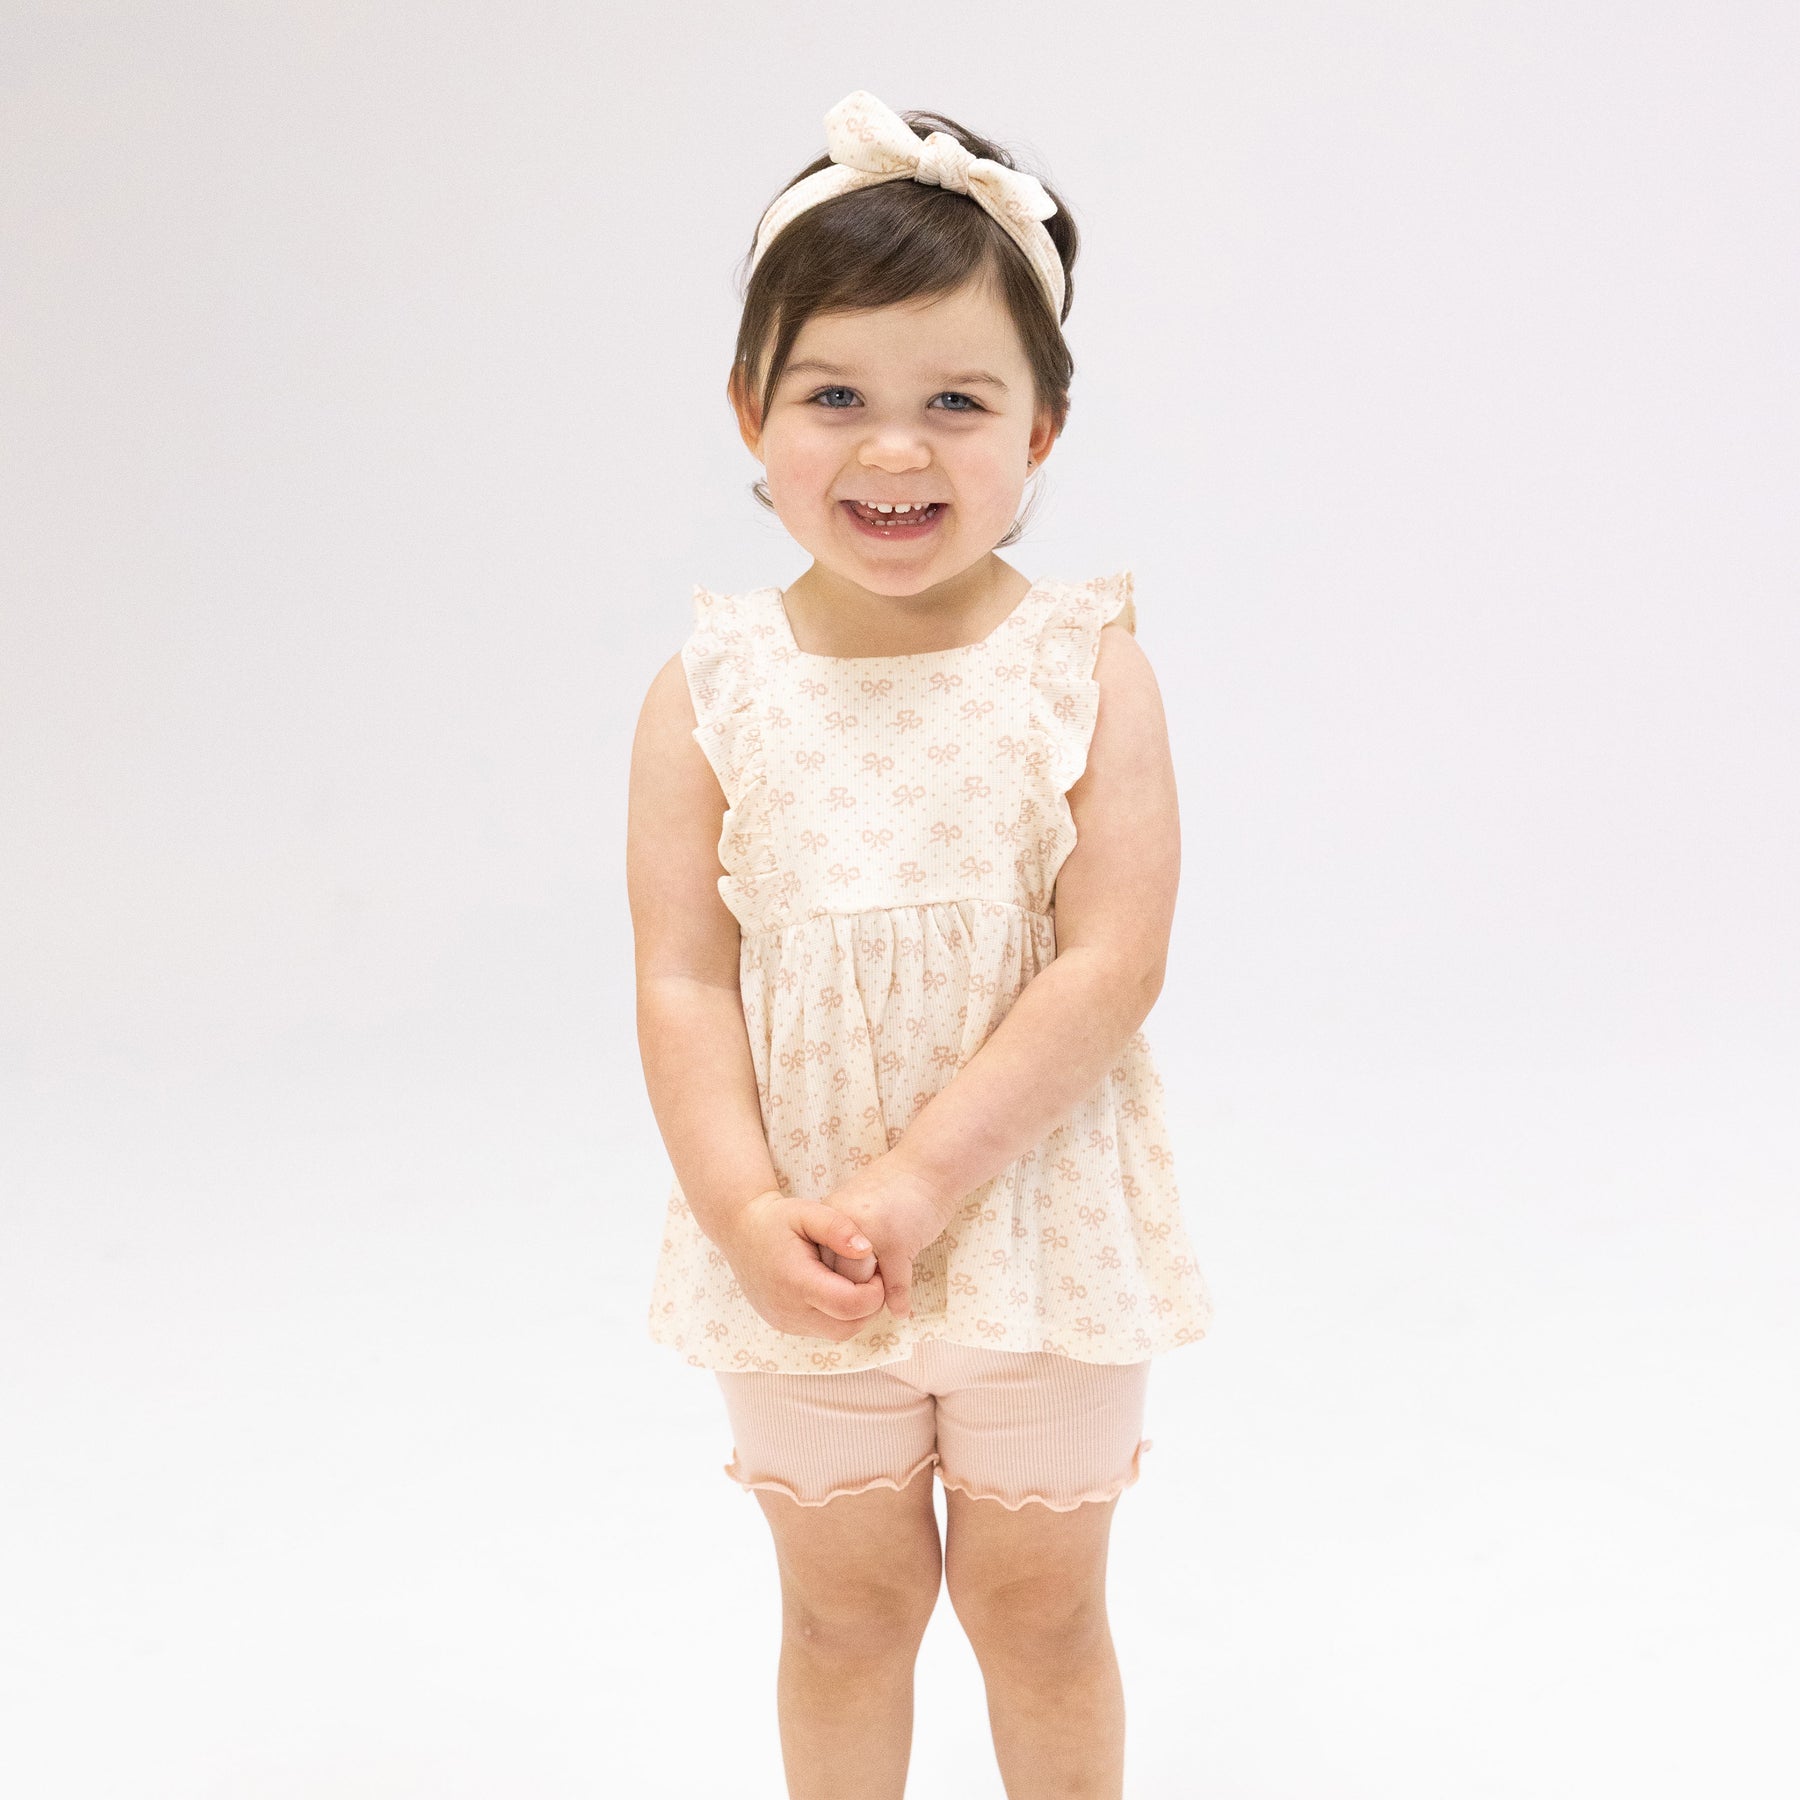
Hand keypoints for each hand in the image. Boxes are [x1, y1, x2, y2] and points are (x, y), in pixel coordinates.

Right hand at [715, 1190, 890, 1341]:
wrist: (739, 1231)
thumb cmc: (776, 1219)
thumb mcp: (808, 1212)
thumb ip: (840, 1228)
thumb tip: (867, 1250)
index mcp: (797, 1282)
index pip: (850, 1305)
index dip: (875, 1291)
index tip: (877, 1267)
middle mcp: (789, 1310)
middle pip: (848, 1327)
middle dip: (869, 1305)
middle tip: (871, 1276)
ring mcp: (785, 1322)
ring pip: (838, 1333)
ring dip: (855, 1313)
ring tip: (854, 1281)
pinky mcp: (784, 1325)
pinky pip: (822, 1330)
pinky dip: (837, 1315)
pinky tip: (835, 1288)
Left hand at [809, 1156, 955, 1320]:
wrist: (929, 1165)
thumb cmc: (896, 1187)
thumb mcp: (859, 1206)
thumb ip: (843, 1237)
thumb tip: (835, 1275)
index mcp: (832, 1214)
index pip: (819, 1260)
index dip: (832, 1280)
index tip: (841, 1291)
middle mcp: (845, 1224)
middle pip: (837, 1274)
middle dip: (850, 1293)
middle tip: (863, 1304)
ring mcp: (870, 1233)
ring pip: (863, 1282)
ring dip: (873, 1299)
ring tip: (877, 1306)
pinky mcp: (898, 1241)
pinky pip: (894, 1282)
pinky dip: (898, 1300)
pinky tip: (902, 1311)